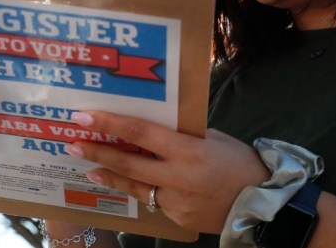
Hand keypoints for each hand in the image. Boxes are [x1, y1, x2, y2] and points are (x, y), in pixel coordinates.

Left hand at [63, 111, 269, 233]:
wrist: (262, 203)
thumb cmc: (239, 161)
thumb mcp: (211, 138)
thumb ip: (180, 136)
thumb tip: (151, 130)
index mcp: (188, 150)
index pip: (140, 132)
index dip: (109, 123)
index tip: (84, 117)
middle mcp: (177, 177)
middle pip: (127, 162)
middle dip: (97, 152)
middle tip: (73, 143)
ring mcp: (176, 201)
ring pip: (134, 186)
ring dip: (109, 175)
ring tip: (89, 167)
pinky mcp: (177, 219)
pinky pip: (154, 201)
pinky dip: (142, 190)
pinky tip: (129, 183)